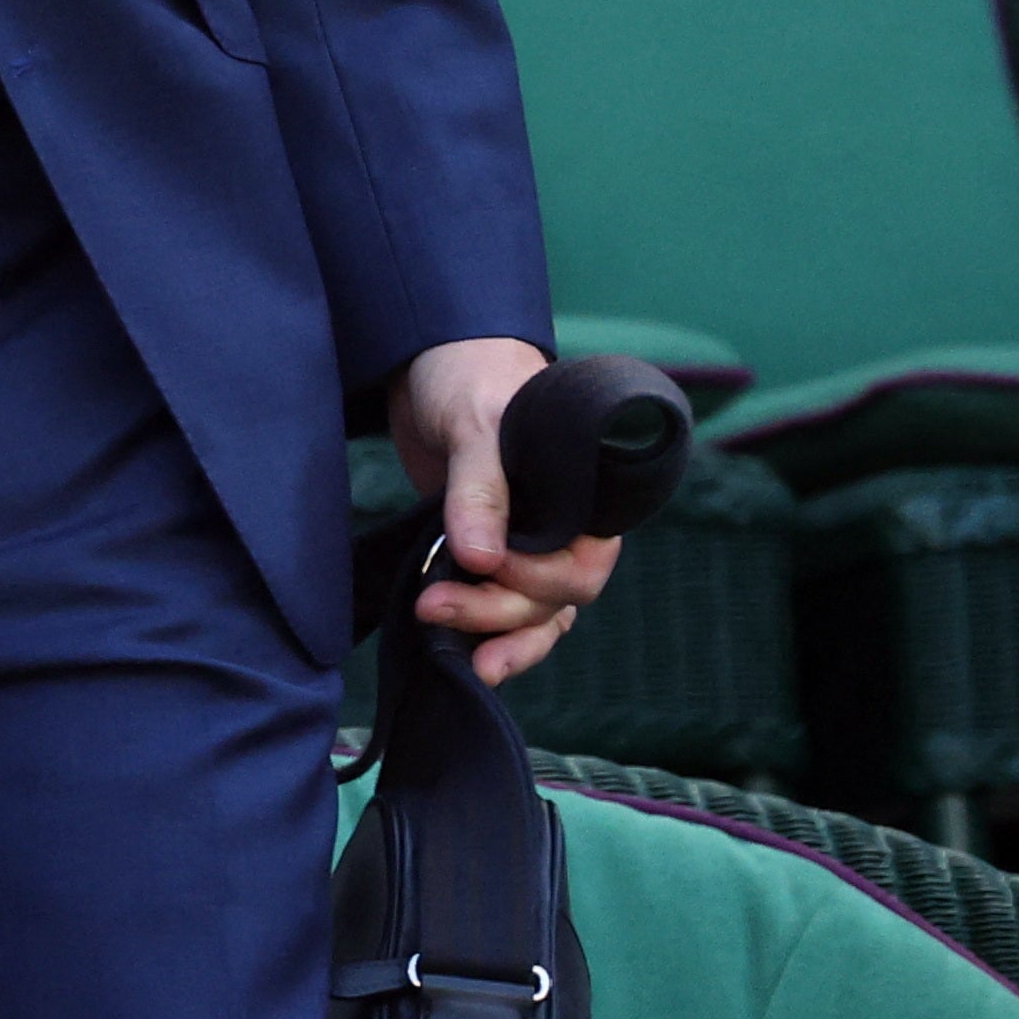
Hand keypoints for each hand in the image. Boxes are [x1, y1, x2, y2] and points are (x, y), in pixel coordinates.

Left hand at [389, 336, 623, 684]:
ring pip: (534, 617)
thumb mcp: (477, 422)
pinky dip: (488, 635)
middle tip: (434, 605)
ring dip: (495, 637)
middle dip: (498, 612)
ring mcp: (528, 544)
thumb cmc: (472, 378)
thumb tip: (479, 559)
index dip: (536, 580)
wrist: (433, 360)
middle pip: (551, 600)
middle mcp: (566, 528)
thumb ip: (481, 488)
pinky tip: (465, 657)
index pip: (581, 567)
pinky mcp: (490, 553)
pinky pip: (507, 611)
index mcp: (585, 496)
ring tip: (457, 657)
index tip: (480, 562)